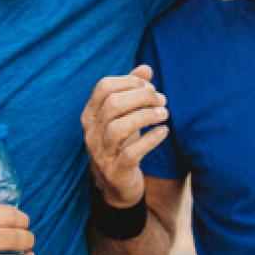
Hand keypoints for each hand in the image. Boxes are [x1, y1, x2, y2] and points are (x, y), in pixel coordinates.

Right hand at [81, 65, 171, 207]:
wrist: (116, 187)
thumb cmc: (121, 144)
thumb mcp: (124, 117)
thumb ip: (132, 91)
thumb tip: (146, 67)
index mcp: (90, 116)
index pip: (103, 87)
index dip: (128, 81)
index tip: (149, 85)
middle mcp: (91, 133)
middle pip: (113, 105)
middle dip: (141, 97)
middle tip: (162, 99)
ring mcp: (101, 154)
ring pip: (119, 128)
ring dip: (146, 116)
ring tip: (164, 113)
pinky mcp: (116, 172)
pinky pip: (132, 153)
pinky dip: (150, 139)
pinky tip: (163, 131)